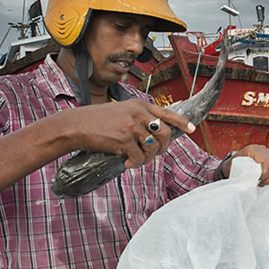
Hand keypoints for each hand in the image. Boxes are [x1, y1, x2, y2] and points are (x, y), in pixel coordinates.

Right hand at [66, 99, 195, 168]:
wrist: (76, 125)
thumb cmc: (98, 121)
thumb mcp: (122, 112)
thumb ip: (139, 118)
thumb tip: (155, 134)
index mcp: (139, 105)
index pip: (166, 113)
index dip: (181, 122)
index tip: (192, 129)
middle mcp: (138, 113)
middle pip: (164, 133)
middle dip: (162, 148)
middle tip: (155, 155)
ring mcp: (131, 126)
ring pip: (152, 147)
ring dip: (148, 158)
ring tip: (138, 160)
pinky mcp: (123, 139)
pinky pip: (138, 156)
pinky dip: (135, 163)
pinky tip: (128, 163)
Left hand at [222, 144, 268, 184]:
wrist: (234, 162)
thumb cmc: (232, 166)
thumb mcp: (232, 168)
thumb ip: (239, 173)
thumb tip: (245, 183)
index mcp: (254, 150)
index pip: (267, 162)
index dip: (264, 174)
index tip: (257, 181)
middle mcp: (264, 150)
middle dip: (268, 178)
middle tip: (259, 183)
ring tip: (261, 182)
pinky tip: (263, 180)